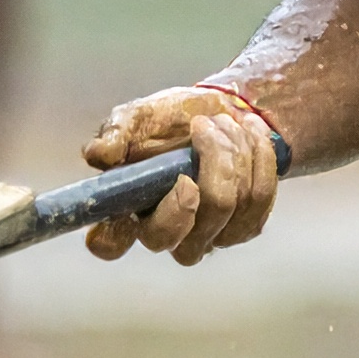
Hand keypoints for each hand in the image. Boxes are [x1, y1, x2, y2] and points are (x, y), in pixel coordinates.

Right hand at [80, 87, 280, 265]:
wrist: (222, 114)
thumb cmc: (169, 121)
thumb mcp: (139, 116)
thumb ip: (117, 132)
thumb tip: (100, 155)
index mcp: (123, 210)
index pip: (109, 242)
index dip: (119, 232)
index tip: (155, 188)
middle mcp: (162, 233)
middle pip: (180, 231)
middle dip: (200, 170)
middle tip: (202, 126)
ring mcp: (203, 236)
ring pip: (226, 206)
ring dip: (232, 151)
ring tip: (224, 121)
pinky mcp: (240, 229)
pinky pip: (258, 199)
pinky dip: (258, 157)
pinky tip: (250, 133)